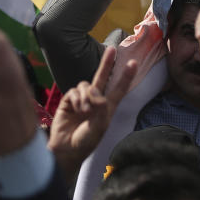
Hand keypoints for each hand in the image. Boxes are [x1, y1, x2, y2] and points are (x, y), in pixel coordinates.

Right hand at [48, 46, 136, 174]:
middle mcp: (96, 100)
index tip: (134, 63)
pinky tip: (76, 110)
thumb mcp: (98, 127)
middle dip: (107, 63)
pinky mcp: (69, 100)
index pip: (119, 89)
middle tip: (112, 49)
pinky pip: (74, 91)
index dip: (126, 76)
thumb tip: (96, 91)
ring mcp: (82, 100)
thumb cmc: (85, 141)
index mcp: (107, 107)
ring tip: (85, 111)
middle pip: (102, 77)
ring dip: (87, 96)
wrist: (66, 149)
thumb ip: (100, 108)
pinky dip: (77, 99)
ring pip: (86, 85)